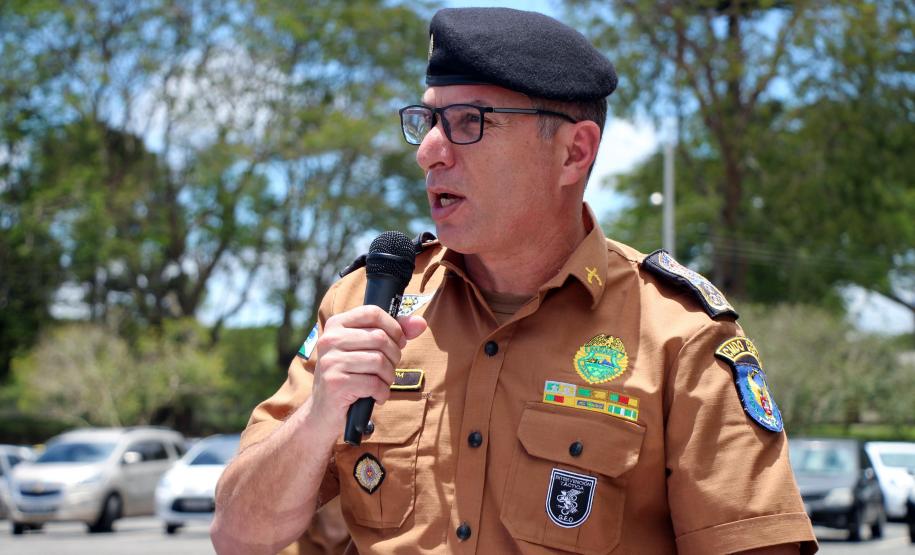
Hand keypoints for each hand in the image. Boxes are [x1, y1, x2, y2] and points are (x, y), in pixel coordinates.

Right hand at [310, 306, 426, 429]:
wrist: (323, 411)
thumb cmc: (350, 376)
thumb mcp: (367, 350)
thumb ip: (394, 334)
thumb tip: (420, 323)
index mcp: (336, 324)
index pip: (373, 312)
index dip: (393, 327)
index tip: (398, 342)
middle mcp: (330, 339)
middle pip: (380, 337)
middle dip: (394, 356)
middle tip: (389, 368)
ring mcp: (331, 361)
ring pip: (379, 361)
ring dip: (389, 376)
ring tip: (382, 383)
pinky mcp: (335, 383)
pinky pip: (373, 383)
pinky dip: (382, 392)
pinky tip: (376, 395)